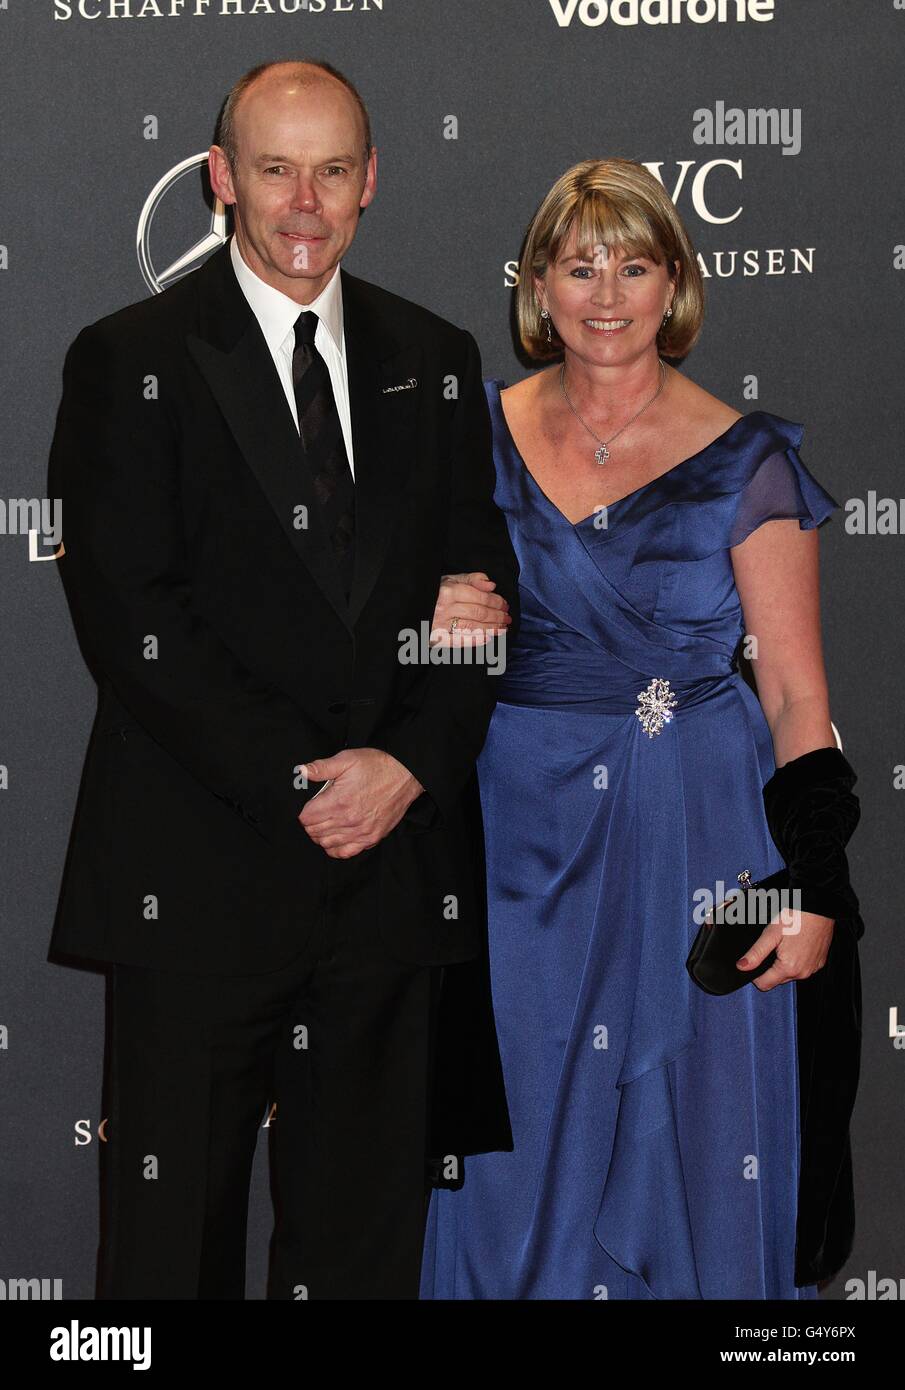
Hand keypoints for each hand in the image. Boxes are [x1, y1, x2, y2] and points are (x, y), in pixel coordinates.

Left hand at [297, 748, 424, 857]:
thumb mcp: (347, 759)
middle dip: (311, 823)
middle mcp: (348, 820)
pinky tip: (337, 837)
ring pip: (327, 844)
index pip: (306, 818)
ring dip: (321, 835)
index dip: (304, 811)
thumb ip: (322, 767)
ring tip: (325, 823)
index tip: (310, 805)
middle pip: (314, 832)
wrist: (406, 775)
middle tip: (317, 812)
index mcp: (339, 801)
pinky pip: (345, 852)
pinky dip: (336, 848)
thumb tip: (301, 771)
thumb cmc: (377, 766)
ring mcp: (361, 832)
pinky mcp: (372, 838)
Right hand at [429, 570, 511, 645]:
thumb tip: (491, 585)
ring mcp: (441, 625)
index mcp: (448, 590)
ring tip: (503, 629)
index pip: (480, 597)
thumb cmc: (433, 594)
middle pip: (479, 613)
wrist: (411, 609)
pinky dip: (477, 640)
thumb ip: (471, 579)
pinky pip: (461, 641)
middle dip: (497, 616)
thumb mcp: (449, 580)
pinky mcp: (438, 639)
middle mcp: (445, 608)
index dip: (496, 602)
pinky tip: (488, 638)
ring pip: (473, 627)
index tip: (505, 605)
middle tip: (507, 618)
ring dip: (492, 629)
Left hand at [736, 909, 834, 990]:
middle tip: (771, 947)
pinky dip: (797, 960)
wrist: (818, 908)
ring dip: (784, 964)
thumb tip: (742, 966)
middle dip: (770, 968)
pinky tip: (795, 945)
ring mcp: (812, 968)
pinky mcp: (819, 962)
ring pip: (790, 974)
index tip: (755, 961)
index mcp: (788, 968)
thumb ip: (756, 953)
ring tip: (784, 944)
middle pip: (777, 980)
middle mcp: (802, 973)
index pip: (764, 985)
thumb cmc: (796, 918)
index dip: (755, 975)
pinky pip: (803, 968)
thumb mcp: (771, 934)